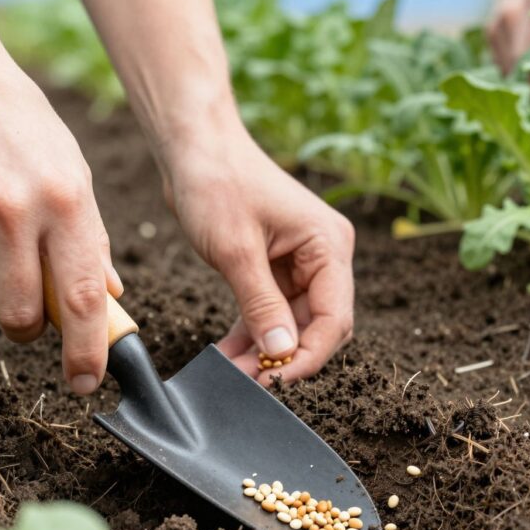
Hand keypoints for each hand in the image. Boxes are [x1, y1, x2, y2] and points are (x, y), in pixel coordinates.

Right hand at [0, 47, 120, 395]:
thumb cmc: (25, 128)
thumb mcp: (75, 173)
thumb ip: (90, 239)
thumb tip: (107, 300)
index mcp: (67, 202)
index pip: (83, 297)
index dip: (87, 350)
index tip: (89, 381)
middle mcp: (15, 211)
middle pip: (22, 315)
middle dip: (31, 328)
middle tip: (33, 310)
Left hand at [161, 117, 354, 384]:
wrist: (194, 146)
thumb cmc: (218, 183)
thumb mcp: (236, 251)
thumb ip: (262, 306)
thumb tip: (282, 356)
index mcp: (329, 245)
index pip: (334, 318)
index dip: (309, 356)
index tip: (276, 382)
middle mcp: (324, 254)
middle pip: (318, 325)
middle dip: (286, 358)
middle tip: (248, 383)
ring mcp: (301, 260)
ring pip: (293, 323)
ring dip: (265, 350)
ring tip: (232, 374)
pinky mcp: (276, 264)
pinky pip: (272, 310)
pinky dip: (253, 332)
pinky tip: (229, 354)